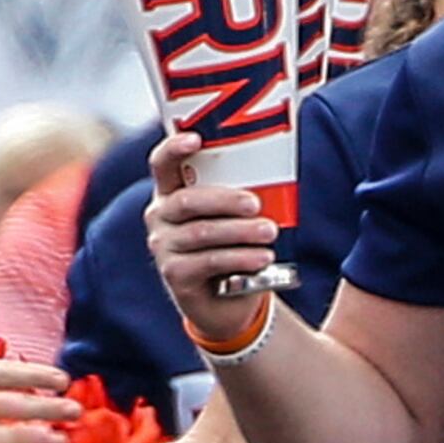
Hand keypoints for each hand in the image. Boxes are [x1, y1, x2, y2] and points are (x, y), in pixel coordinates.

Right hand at [145, 131, 282, 341]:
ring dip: (240, 232)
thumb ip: (245, 191)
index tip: (196, 139)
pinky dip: (240, 258)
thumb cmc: (234, 245)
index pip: (162, 164)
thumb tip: (283, 162)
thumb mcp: (237, 216)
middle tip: (256, 205)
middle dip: (225, 200)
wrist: (226, 302)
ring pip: (202, 233)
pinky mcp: (174, 275)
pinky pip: (208, 261)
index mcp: (172, 193)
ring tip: (269, 233)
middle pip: (187, 201)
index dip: (173, 149)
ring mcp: (163, 247)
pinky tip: (262, 258)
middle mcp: (160, 217)